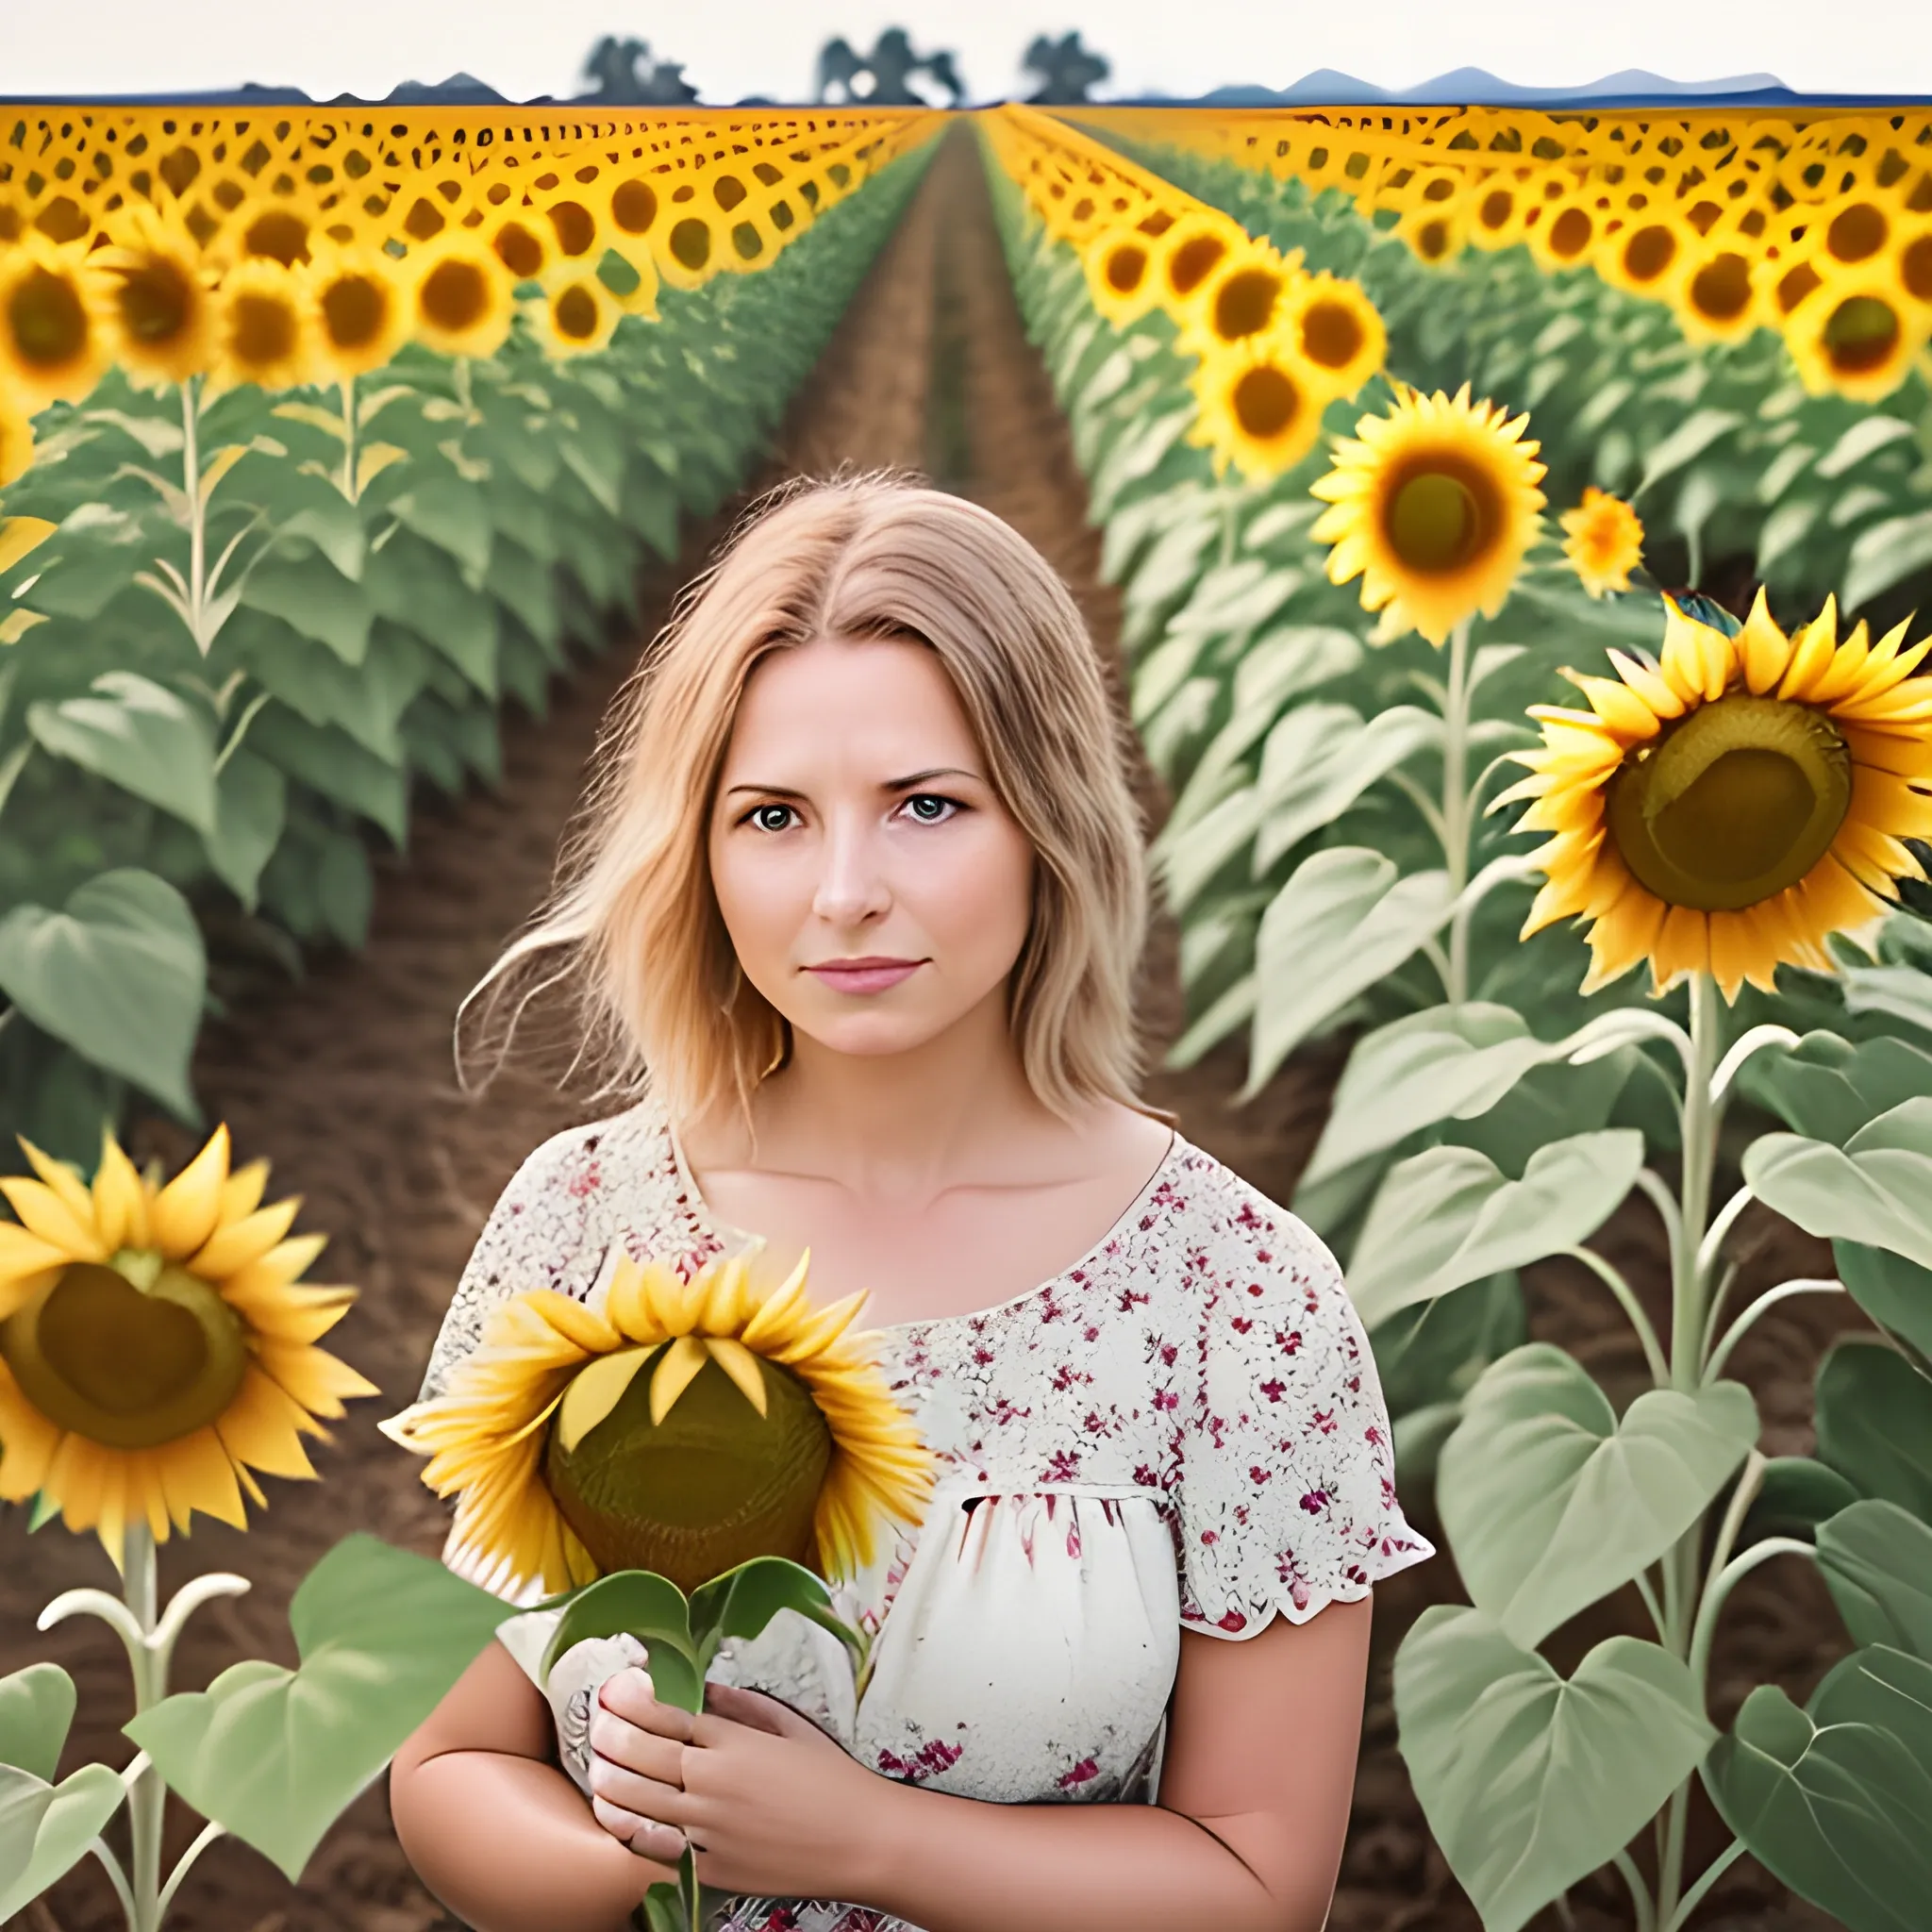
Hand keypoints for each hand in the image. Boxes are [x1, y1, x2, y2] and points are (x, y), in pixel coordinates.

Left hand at [587, 1667, 890, 1900]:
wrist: (861, 1841)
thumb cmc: (832, 1780)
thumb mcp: (790, 1726)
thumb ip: (742, 1706)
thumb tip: (705, 1691)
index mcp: (732, 1741)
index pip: (661, 1716)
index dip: (629, 1703)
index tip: (615, 1694)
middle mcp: (712, 1782)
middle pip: (637, 1755)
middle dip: (608, 1737)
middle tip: (598, 1728)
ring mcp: (707, 1829)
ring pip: (634, 1804)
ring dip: (608, 1785)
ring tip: (598, 1773)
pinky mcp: (709, 1869)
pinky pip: (656, 1849)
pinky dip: (632, 1832)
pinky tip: (620, 1820)